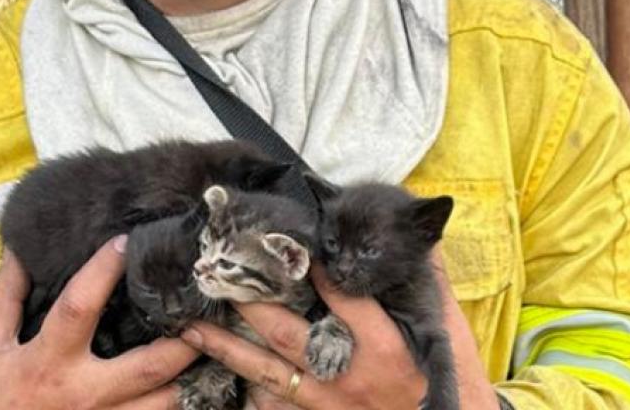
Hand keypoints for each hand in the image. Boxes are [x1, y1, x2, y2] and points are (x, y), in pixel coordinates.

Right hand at [0, 237, 198, 409]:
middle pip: (147, 366)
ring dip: (191, 378)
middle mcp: (82, 395)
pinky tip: (195, 385)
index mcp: (47, 361)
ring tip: (213, 346)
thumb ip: (6, 300)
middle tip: (209, 309)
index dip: (103, 271)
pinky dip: (174, 405)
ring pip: (162, 404)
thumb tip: (20, 250)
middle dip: (183, 340)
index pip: (80, 307)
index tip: (126, 241)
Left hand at [180, 249, 499, 408]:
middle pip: (288, 334)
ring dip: (226, 349)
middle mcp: (348, 375)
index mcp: (382, 346)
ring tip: (191, 329)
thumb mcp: (438, 331)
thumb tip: (420, 236)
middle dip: (249, 304)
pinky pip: (271, 406)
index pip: (345, 300)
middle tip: (217, 277)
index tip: (289, 243)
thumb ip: (421, 285)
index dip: (318, 271)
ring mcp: (327, 404)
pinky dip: (243, 390)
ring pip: (266, 372)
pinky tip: (212, 371)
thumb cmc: (435, 379)